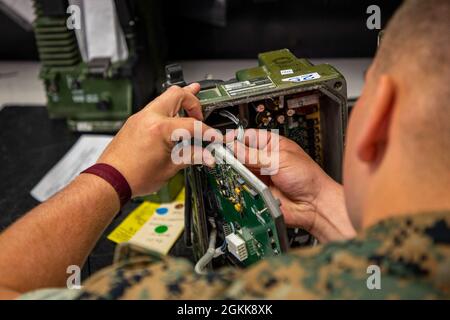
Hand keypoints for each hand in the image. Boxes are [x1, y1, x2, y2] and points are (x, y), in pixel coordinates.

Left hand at [98, 84, 213, 196]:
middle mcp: (149, 117)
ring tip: (192, 96)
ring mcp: (140, 117)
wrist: (111, 179)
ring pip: (164, 97)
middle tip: (202, 113)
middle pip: (177, 94)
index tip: (214, 137)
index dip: (207, 132)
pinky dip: (168, 109)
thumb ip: (192, 157)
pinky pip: (155, 108)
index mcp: (160, 129)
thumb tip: (207, 156)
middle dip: (193, 101)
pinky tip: (174, 116)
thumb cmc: (134, 176)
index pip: (192, 125)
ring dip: (180, 100)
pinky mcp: (135, 122)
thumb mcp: (170, 167)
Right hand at [231, 129, 355, 242]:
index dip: (236, 137)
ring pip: (239, 170)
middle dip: (232, 154)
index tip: (224, 140)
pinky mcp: (257, 191)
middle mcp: (264, 160)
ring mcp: (260, 176)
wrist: (314, 205)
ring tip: (231, 169)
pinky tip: (238, 182)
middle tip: (223, 156)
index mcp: (273, 145)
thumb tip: (235, 148)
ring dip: (234, 170)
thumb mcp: (281, 160)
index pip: (249, 136)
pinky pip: (242, 187)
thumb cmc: (308, 179)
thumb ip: (256, 155)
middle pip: (240, 153)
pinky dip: (238, 185)